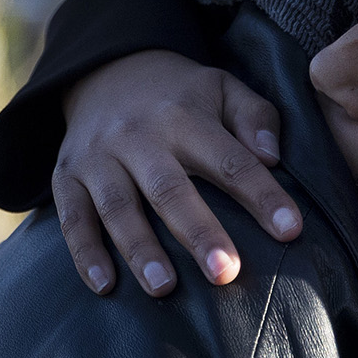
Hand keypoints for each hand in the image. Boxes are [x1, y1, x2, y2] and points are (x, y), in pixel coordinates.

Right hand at [52, 49, 302, 296]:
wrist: (106, 69)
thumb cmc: (180, 95)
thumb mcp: (223, 88)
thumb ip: (255, 118)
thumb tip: (272, 157)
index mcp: (185, 117)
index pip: (230, 160)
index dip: (261, 195)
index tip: (290, 229)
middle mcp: (137, 136)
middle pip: (169, 188)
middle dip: (197, 232)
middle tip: (225, 273)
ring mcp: (97, 157)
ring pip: (117, 206)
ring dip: (139, 249)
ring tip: (164, 288)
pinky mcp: (66, 175)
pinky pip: (72, 216)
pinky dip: (84, 252)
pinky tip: (105, 286)